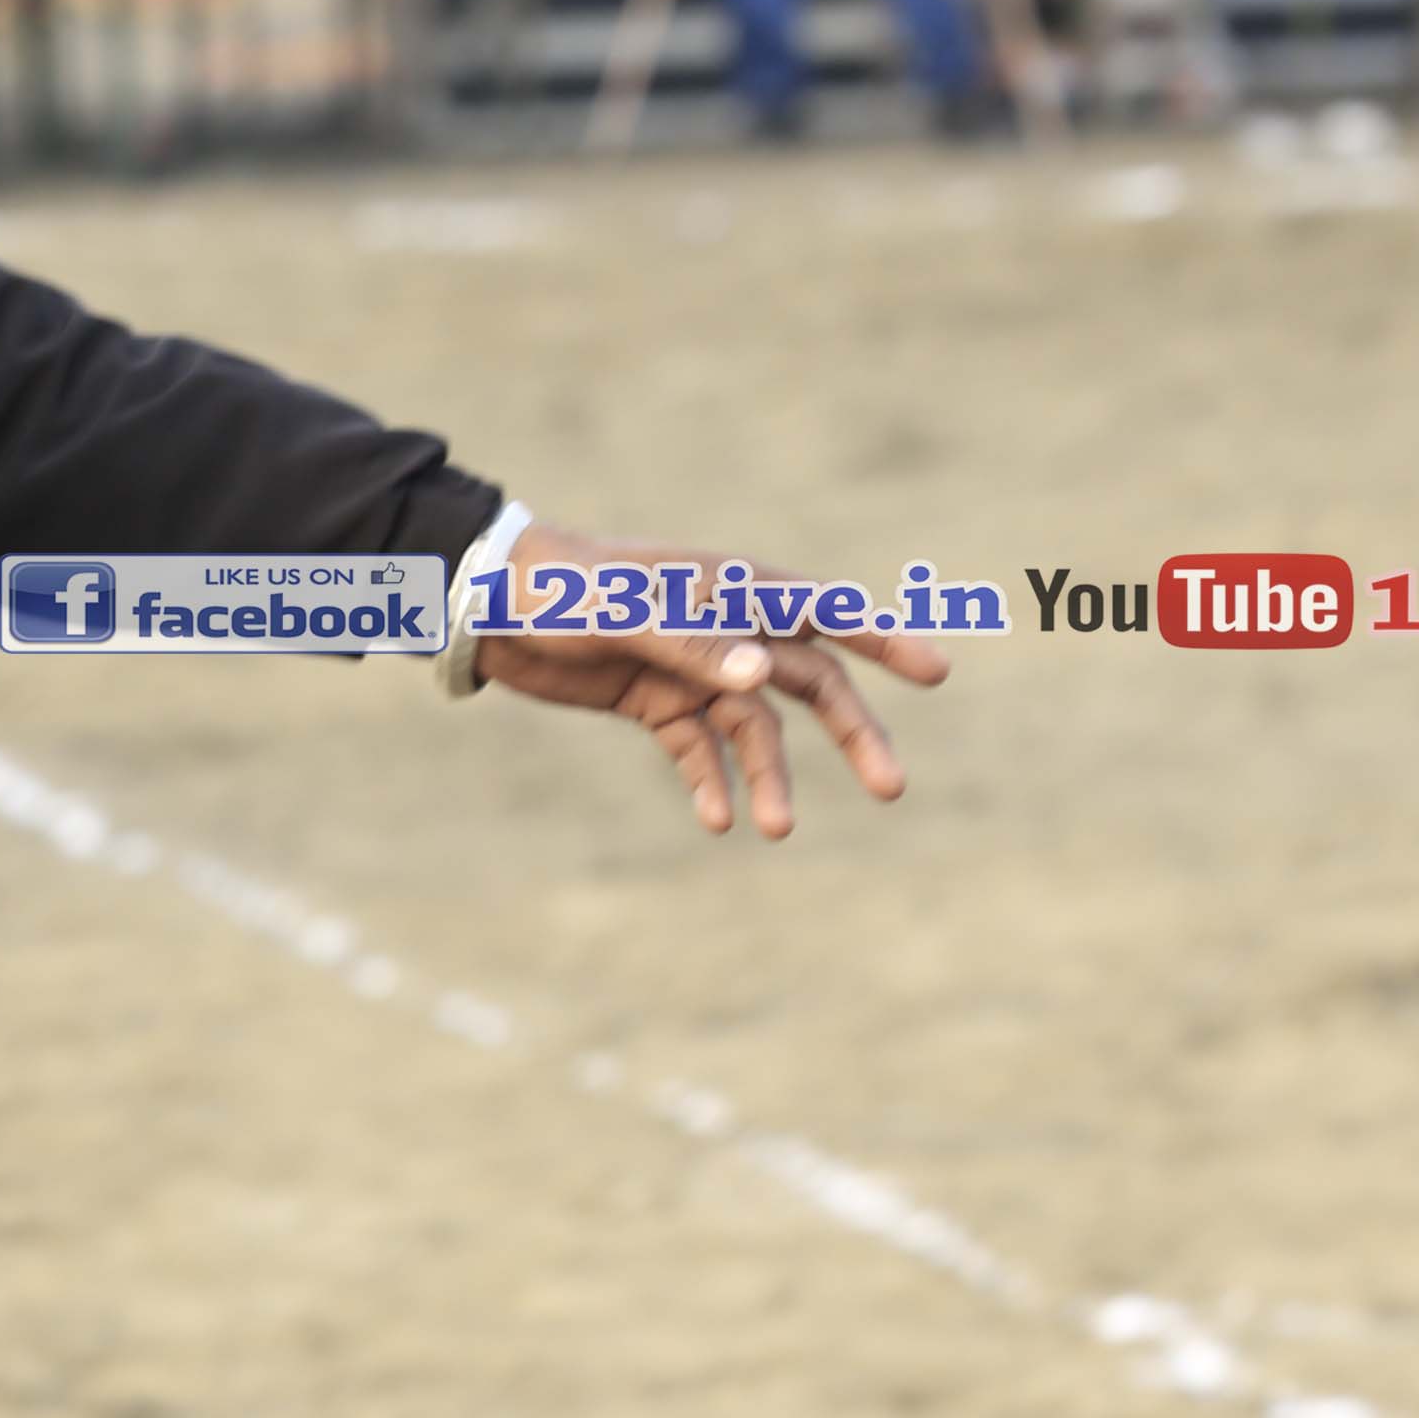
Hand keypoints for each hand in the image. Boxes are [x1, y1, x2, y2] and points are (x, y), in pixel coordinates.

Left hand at [464, 520, 941, 841]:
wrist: (480, 600)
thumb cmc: (556, 586)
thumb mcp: (622, 613)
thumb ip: (690, 643)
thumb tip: (760, 674)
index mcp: (730, 589)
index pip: (824, 613)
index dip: (883, 639)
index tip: (938, 673)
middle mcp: (722, 629)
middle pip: (808, 684)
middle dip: (852, 732)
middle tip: (893, 787)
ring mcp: (690, 667)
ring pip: (752, 729)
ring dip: (768, 777)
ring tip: (776, 831)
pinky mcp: (652, 700)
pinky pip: (696, 749)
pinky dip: (709, 782)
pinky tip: (717, 821)